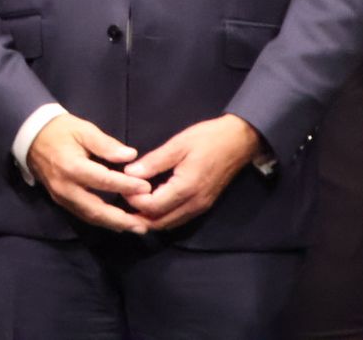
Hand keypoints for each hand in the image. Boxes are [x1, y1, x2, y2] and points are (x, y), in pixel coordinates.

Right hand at [27, 113, 152, 233]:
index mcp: (72, 167)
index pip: (103, 181)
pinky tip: (117, 223)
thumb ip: (106, 144)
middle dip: (121, 220)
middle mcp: (66, 188)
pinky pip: (83, 215)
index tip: (146, 188)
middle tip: (144, 224)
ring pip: (90, 217)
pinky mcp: (61, 201)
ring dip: (114, 225)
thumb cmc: (60, 130)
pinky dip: (102, 221)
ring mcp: (62, 197)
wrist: (31, 137)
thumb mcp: (84, 130)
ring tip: (136, 228)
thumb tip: (130, 155)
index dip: (126, 186)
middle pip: (96, 210)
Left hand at [123, 114, 262, 230]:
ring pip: (169, 224)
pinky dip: (163, 216)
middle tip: (123, 200)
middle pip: (159, 223)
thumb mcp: (178, 144)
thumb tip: (129, 173)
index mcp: (186, 188)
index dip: (134, 200)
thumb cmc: (208, 139)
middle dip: (139, 215)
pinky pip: (179, 219)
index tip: (122, 186)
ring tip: (134, 204)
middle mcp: (194, 204)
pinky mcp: (203, 206)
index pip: (153, 206)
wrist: (240, 141)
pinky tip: (152, 204)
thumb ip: (153, 162)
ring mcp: (200, 207)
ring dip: (150, 218)